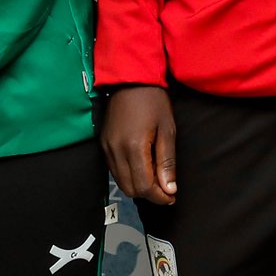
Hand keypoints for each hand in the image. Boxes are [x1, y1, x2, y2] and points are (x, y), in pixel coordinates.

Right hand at [102, 86, 176, 204]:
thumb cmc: (153, 101)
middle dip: (149, 194)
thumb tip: (170, 189)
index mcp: (133, 147)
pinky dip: (127, 175)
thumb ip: (167, 162)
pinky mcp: (103, 143)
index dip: (159, 197)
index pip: (144, 187)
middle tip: (165, 188)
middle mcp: (116, 151)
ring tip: (155, 178)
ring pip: (121, 182)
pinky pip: (114, 170)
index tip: (172, 197)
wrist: (130, 78)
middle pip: (130, 189)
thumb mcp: (167, 129)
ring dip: (138, 186)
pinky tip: (141, 167)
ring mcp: (106, 147)